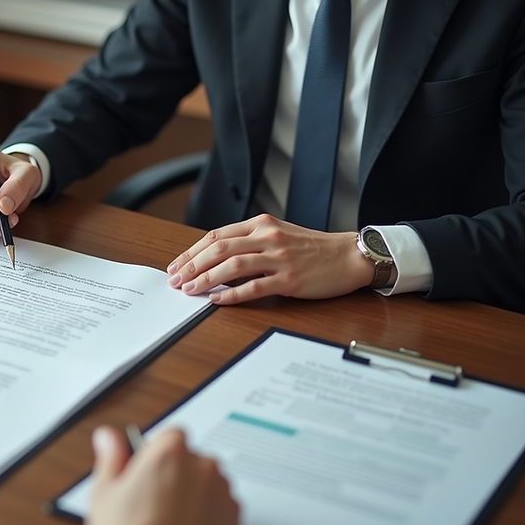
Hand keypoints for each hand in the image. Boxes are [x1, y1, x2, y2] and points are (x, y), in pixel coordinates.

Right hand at [87, 426, 238, 524]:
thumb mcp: (105, 496)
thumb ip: (111, 458)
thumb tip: (107, 438)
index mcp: (170, 453)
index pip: (169, 435)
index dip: (155, 454)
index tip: (145, 471)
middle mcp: (202, 467)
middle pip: (190, 459)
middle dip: (175, 474)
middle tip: (152, 501)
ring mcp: (222, 494)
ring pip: (206, 483)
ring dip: (193, 494)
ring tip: (168, 520)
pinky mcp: (235, 518)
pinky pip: (220, 506)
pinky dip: (208, 514)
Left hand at [166, 214, 374, 304]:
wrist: (348, 256)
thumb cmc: (311, 248)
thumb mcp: (278, 234)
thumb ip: (249, 242)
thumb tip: (214, 260)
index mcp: (261, 223)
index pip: (216, 236)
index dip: (191, 252)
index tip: (176, 266)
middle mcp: (268, 237)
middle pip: (219, 249)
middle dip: (191, 266)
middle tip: (175, 280)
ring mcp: (279, 258)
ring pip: (232, 266)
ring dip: (206, 279)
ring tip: (189, 290)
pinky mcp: (289, 279)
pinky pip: (254, 287)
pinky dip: (231, 295)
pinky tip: (216, 300)